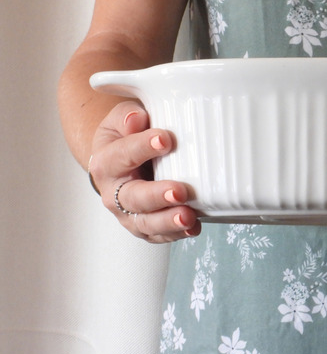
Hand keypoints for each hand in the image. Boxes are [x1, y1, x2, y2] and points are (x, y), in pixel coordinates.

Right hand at [88, 101, 200, 242]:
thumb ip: (128, 117)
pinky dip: (177, 234)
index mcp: (106, 163)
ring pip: (145, 223)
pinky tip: (193, 227)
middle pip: (133, 198)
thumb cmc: (125, 138)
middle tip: (179, 190)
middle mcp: (114, 193)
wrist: (122, 163)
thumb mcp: (121, 121)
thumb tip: (136, 119)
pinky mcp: (145, 227)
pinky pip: (159, 236)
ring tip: (188, 216)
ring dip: (168, 221)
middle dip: (157, 196)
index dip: (142, 146)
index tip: (165, 139)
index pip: (122, 154)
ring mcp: (129, 214)